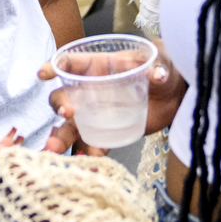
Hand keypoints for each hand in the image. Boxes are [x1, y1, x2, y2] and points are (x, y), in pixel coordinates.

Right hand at [39, 49, 184, 150]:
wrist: (177, 95)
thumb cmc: (164, 68)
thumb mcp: (163, 61)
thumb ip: (160, 66)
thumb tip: (158, 74)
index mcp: (99, 66)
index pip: (70, 63)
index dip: (53, 65)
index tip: (43, 74)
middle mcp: (91, 90)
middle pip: (64, 97)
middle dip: (59, 105)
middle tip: (67, 113)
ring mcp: (96, 113)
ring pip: (70, 126)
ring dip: (60, 137)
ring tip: (54, 149)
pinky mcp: (108, 131)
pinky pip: (93, 143)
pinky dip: (89, 153)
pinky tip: (90, 160)